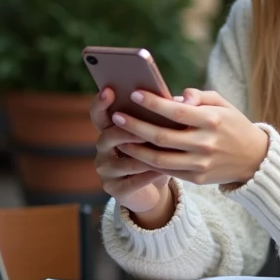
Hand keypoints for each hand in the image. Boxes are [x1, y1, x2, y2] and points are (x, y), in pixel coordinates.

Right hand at [89, 88, 170, 215]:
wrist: (154, 186)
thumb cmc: (158, 150)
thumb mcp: (159, 130)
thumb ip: (163, 114)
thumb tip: (181, 99)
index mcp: (110, 128)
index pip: (98, 113)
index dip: (101, 102)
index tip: (110, 90)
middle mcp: (103, 148)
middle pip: (108, 136)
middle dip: (126, 130)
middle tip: (141, 126)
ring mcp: (106, 170)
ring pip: (122, 161)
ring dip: (141, 156)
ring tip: (158, 149)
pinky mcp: (114, 189)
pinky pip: (131, 182)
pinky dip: (147, 176)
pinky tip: (161, 170)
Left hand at [110, 88, 269, 187]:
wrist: (255, 159)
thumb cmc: (232, 125)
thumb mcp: (222, 104)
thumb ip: (198, 96)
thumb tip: (173, 98)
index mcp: (212, 121)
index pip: (176, 112)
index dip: (153, 103)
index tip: (134, 94)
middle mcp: (206, 144)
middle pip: (162, 136)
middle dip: (135, 126)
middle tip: (116, 116)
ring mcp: (201, 164)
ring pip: (159, 158)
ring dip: (135, 148)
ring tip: (118, 138)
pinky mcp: (198, 179)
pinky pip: (167, 171)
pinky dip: (148, 162)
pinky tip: (134, 152)